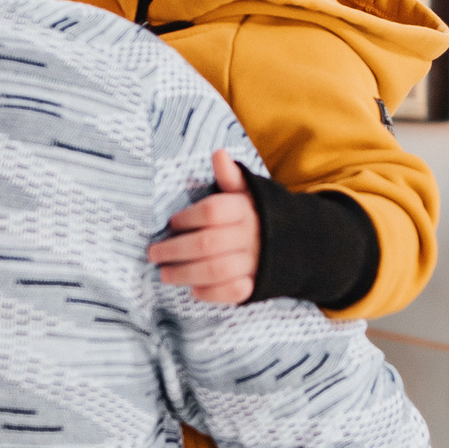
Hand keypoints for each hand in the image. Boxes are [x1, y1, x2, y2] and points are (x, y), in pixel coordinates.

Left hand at [148, 150, 260, 304]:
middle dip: (175, 249)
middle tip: (153, 253)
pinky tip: (194, 290)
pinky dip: (211, 293)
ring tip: (164, 274)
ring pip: (216, 270)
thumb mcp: (246, 192)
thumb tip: (219, 153)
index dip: (187, 218)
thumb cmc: (255, 214)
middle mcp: (252, 235)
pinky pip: (233, 293)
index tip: (171, 222)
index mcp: (246, 209)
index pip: (213, 211)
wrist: (295, 242)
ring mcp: (255, 262)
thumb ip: (230, 177)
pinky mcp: (256, 285)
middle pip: (207, 244)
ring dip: (186, 273)